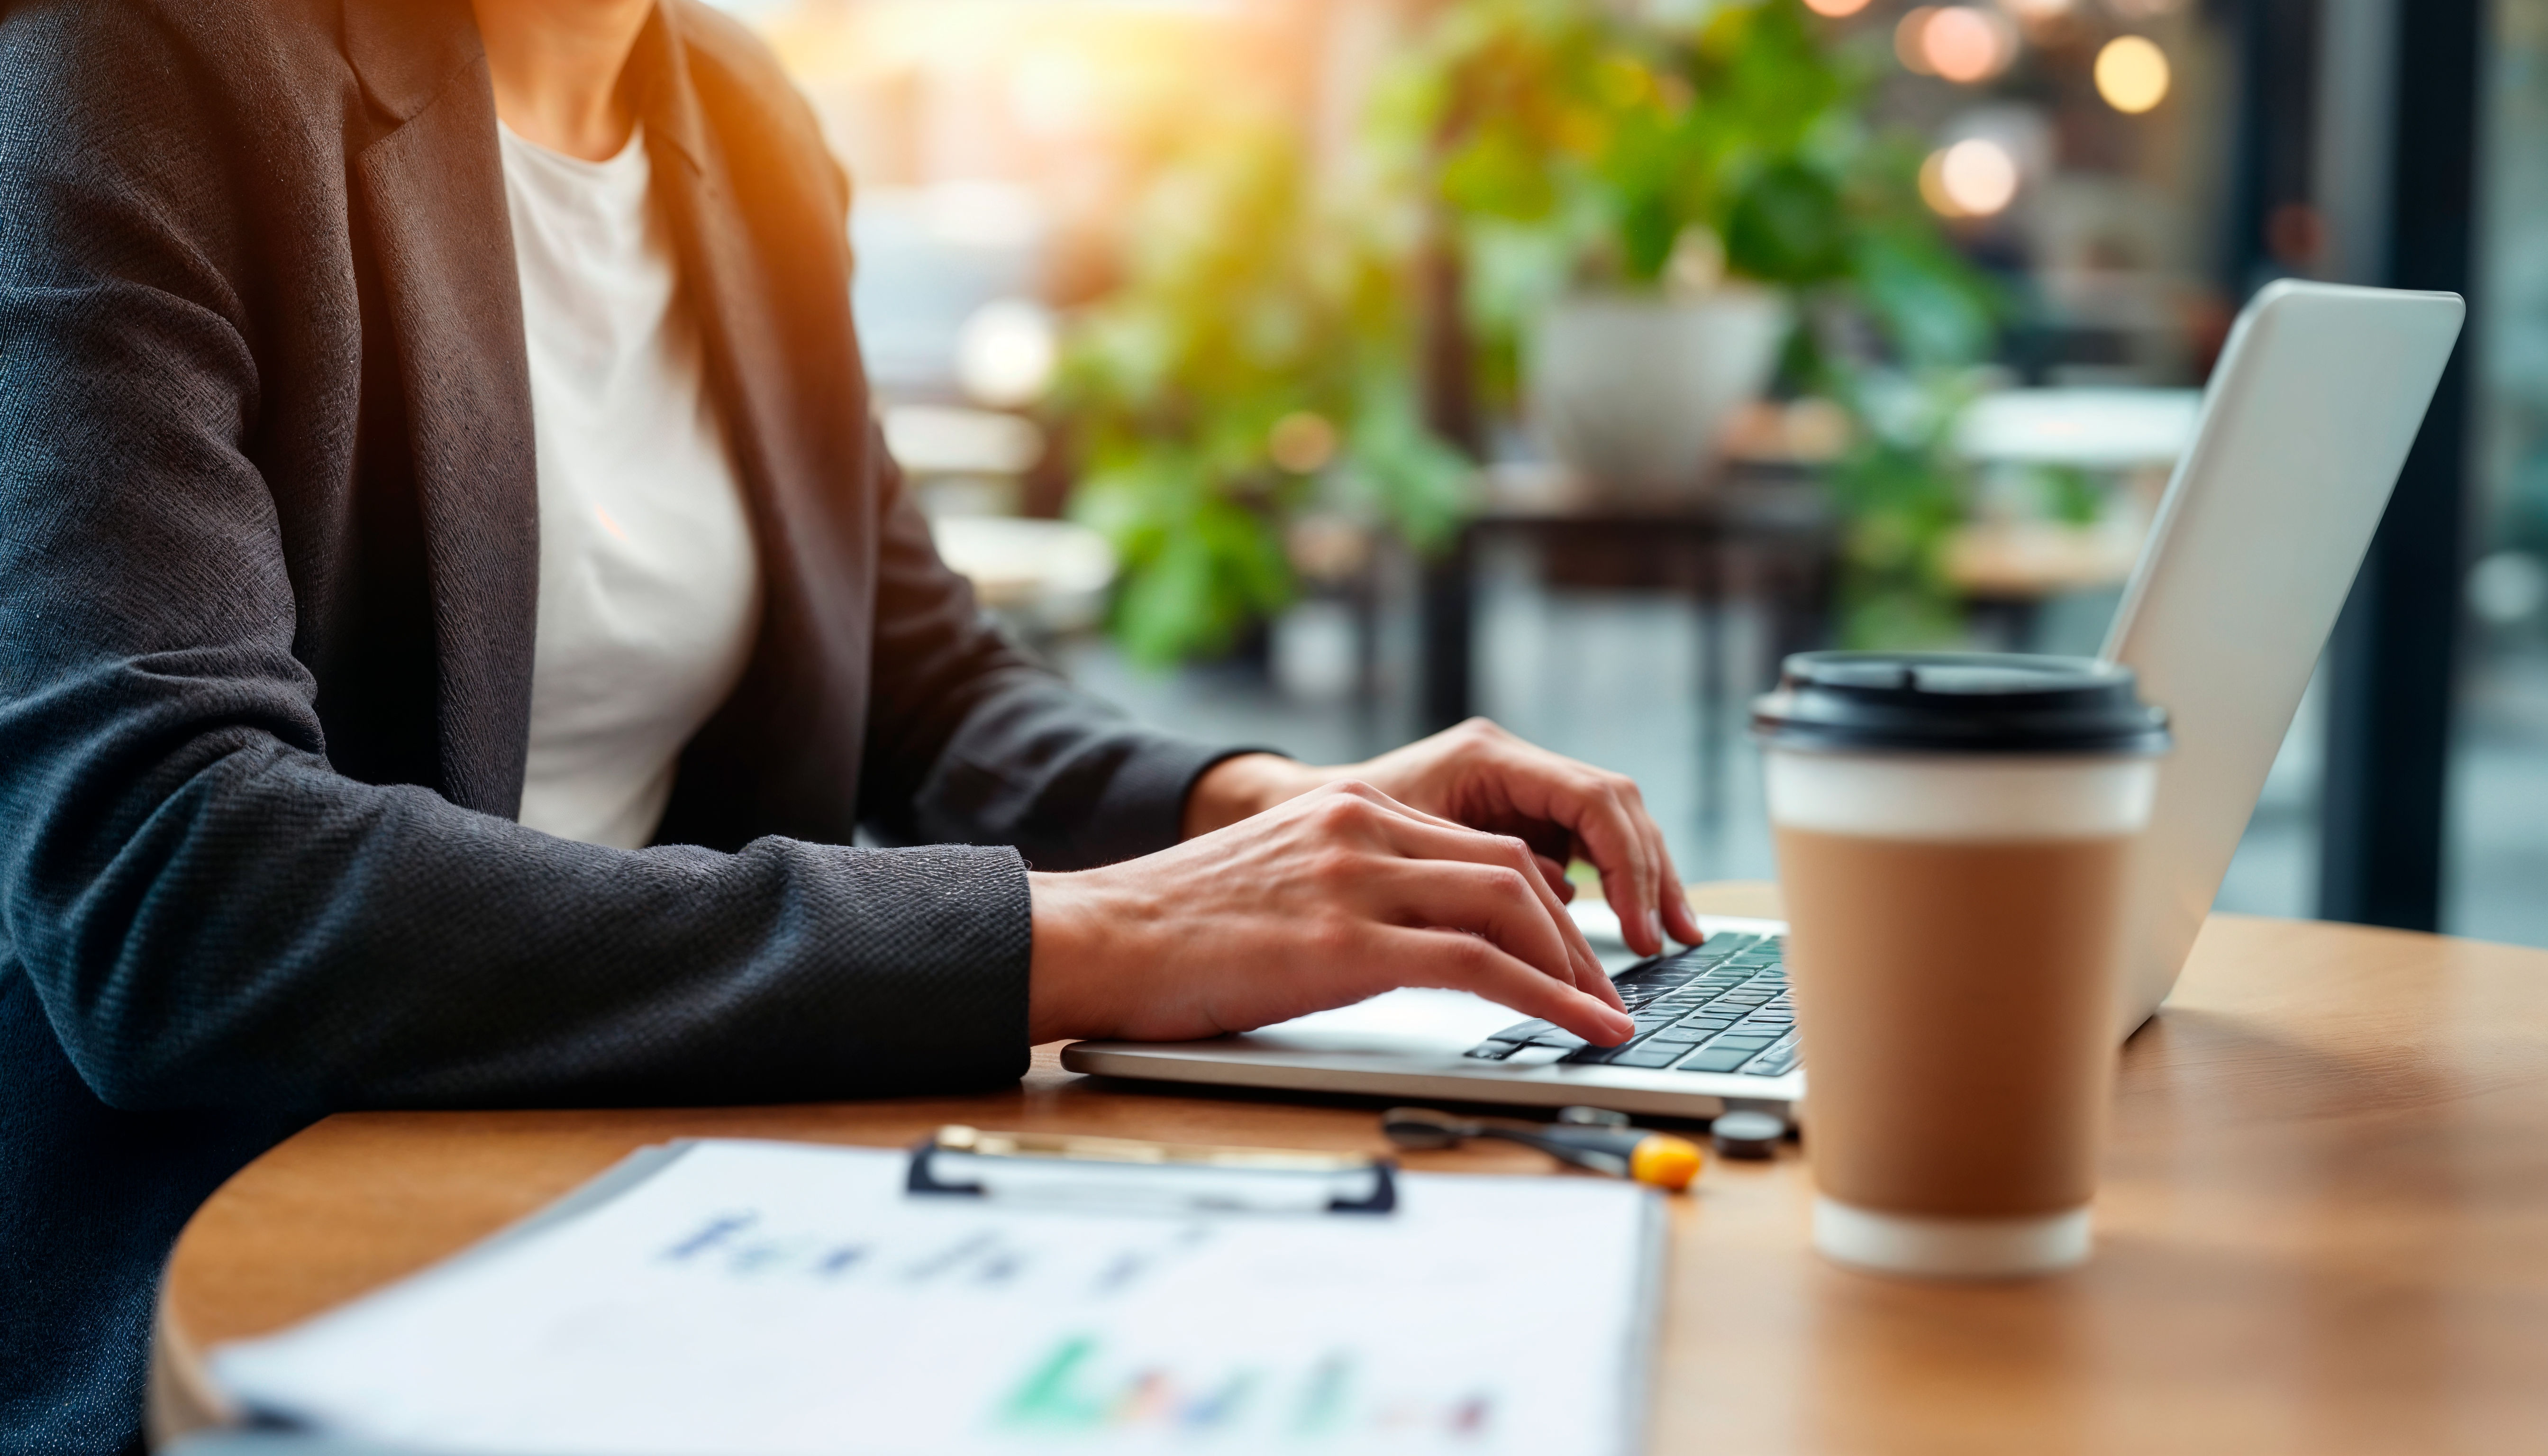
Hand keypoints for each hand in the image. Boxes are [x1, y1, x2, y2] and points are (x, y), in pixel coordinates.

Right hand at [1029, 781, 1635, 1045]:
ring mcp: (1356, 879)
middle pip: (1511, 870)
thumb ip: (1346, 890)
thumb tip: (1408, 944)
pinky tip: (1582, 1028)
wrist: (1097, 936)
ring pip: (1510, 906)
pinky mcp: (1347, 940)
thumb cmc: (1171, 931)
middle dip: (1573, 937)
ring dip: (1574, 969)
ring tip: (1606, 1018)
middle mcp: (1362, 827)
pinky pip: (1481, 963)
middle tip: (1604, 992)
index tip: (1570, 952)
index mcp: (1347, 809)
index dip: (1542, 902)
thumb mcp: (1277, 882)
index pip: (1480, 847)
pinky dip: (1549, 996)